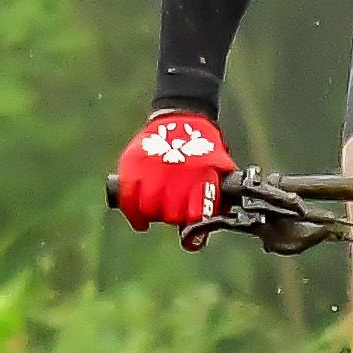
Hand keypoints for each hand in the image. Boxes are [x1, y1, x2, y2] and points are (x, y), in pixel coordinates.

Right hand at [112, 107, 237, 228]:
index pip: (195, 216)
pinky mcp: (133, 166)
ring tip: (156, 212)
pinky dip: (132, 212)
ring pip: (148, 209)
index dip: (193, 229)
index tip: (191, 235)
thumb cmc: (203, 149)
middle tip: (174, 213)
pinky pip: (128, 198)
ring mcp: (152, 171)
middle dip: (173, 218)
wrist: (182, 117)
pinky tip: (139, 220)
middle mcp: (176, 176)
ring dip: (152, 216)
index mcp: (200, 179)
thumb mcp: (220, 167)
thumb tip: (224, 219)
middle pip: (170, 215)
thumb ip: (221, 193)